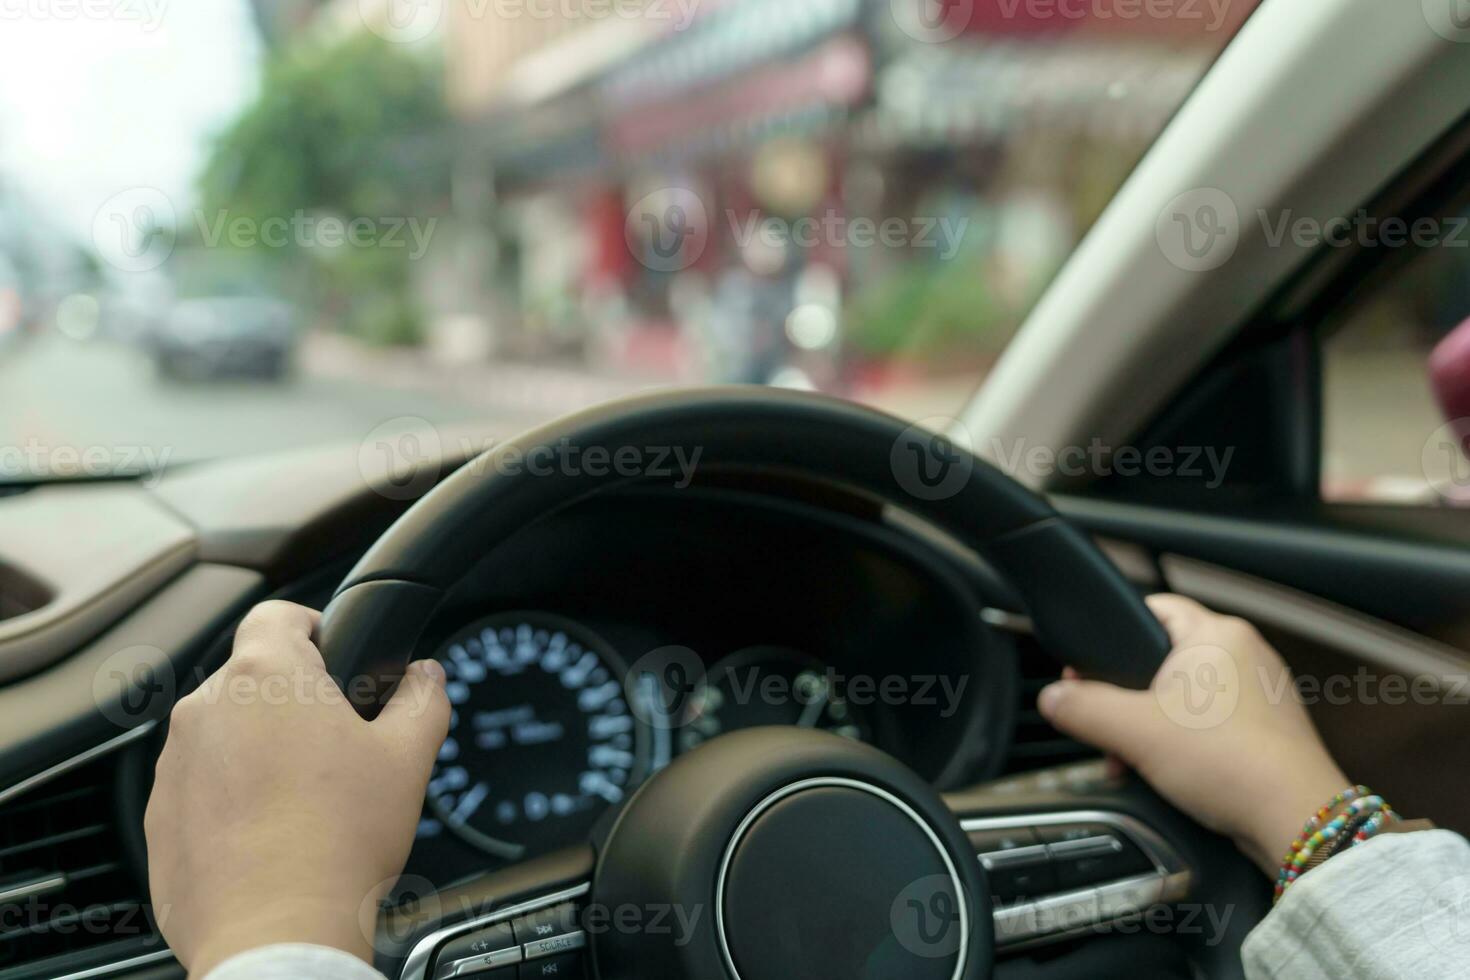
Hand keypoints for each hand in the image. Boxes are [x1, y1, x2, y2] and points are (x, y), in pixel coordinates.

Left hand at [145, 601, 449, 975]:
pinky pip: (201, 788)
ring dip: (259, 752)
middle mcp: (207, 709)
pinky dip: (232, 801)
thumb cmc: (339, 840)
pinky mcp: (159, 817)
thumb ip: (422, 698)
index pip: (279, 614)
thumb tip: (426, 676)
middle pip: (254, 680)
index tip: (335, 655)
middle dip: (294, 703)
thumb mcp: (408, 757)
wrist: (277, 931)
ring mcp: (175, 764)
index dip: (313, 627)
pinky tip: (273, 836)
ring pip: (225, 735)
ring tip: (306, 801)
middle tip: (339, 746)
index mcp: (267, 676)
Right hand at [1037, 594, 1348, 874]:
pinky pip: (1210, 723)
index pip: (1150, 608)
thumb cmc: (1233, 764)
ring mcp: (1261, 691)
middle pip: (1160, 659)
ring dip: (1151, 726)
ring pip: (1184, 696)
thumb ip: (1082, 708)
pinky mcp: (1268, 728)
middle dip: (1126, 699)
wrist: (1294, 820)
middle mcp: (1245, 653)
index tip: (1085, 672)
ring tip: (1136, 760)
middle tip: (1109, 728)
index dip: (1109, 638)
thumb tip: (1052, 698)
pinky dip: (1184, 743)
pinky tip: (1170, 773)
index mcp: (1216, 633)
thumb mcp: (1134, 732)